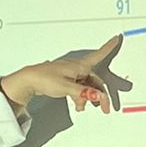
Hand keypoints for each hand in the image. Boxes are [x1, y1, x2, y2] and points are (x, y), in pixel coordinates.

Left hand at [1, 35, 126, 113]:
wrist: (29, 80)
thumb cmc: (45, 78)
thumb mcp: (66, 87)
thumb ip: (83, 93)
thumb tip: (98, 97)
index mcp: (79, 66)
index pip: (99, 55)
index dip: (109, 47)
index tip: (116, 39)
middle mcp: (77, 68)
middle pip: (95, 80)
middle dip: (100, 94)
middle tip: (105, 107)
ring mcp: (71, 73)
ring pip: (87, 85)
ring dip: (88, 96)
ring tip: (84, 107)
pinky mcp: (66, 79)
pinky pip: (79, 87)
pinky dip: (80, 95)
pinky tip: (77, 104)